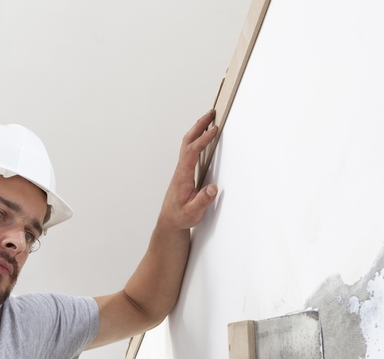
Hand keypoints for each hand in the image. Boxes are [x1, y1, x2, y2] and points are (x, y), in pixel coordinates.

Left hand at [158, 110, 219, 230]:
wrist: (170, 221)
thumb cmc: (180, 216)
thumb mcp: (193, 212)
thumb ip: (202, 201)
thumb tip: (212, 188)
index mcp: (183, 176)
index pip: (192, 152)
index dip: (203, 140)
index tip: (214, 130)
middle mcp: (181, 169)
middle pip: (188, 141)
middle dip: (199, 126)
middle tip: (211, 113)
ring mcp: (181, 169)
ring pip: (187, 143)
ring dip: (197, 130)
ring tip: (209, 120)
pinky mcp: (184, 171)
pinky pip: (189, 149)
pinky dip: (197, 138)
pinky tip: (203, 137)